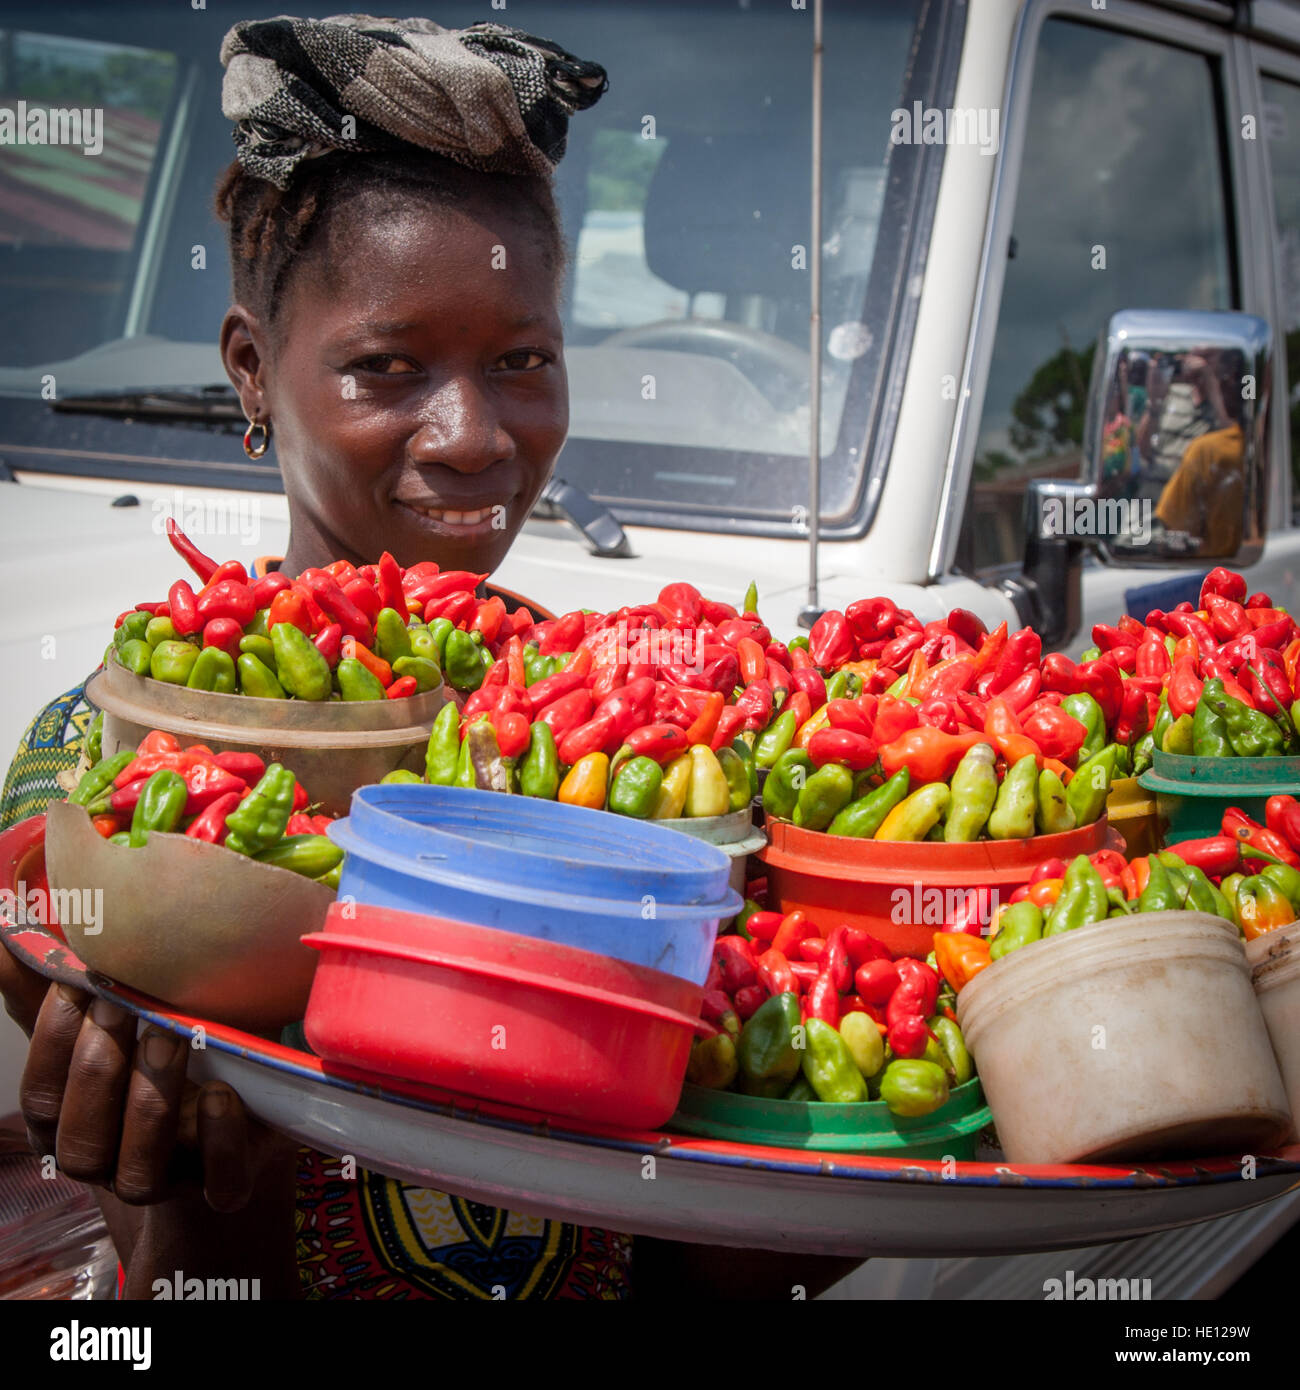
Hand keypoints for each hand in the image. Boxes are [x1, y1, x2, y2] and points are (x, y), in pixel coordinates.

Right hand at [2, 943, 289, 1211]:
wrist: (234, 1114)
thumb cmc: (154, 1056)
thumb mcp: (107, 1025)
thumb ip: (55, 989)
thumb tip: (8, 935)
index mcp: (69, 1123)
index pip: (42, 1096)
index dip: (54, 1042)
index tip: (81, 982)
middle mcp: (109, 1162)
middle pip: (81, 1139)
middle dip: (98, 1069)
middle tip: (126, 1004)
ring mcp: (169, 1179)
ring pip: (139, 1172)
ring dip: (151, 1101)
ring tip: (173, 1034)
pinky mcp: (226, 1184)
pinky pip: (219, 1186)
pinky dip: (218, 1143)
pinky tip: (222, 1095)